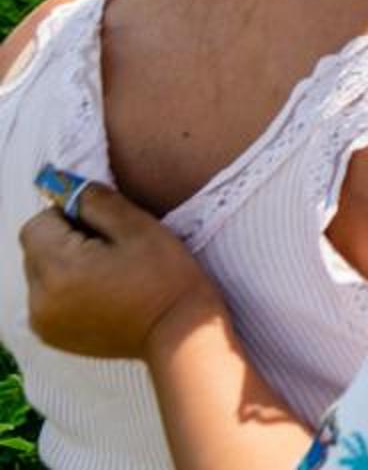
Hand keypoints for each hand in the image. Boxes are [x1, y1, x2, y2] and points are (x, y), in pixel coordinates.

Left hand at [18, 177, 216, 363]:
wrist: (178, 333)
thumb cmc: (165, 276)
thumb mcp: (138, 227)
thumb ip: (96, 201)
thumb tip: (68, 188)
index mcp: (59, 269)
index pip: (37, 225)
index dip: (66, 216)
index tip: (101, 226)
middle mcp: (40, 299)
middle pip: (34, 248)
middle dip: (64, 240)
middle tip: (108, 248)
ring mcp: (42, 321)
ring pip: (39, 273)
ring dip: (63, 264)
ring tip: (105, 273)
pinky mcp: (50, 334)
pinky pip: (45, 297)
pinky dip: (64, 288)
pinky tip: (99, 293)